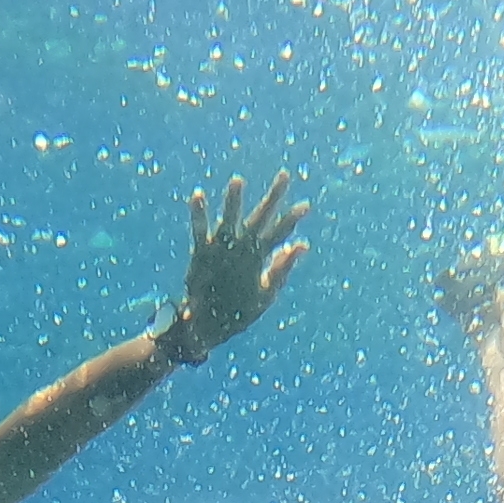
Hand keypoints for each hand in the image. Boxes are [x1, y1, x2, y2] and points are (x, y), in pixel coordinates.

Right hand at [171, 173, 306, 356]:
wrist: (210, 326)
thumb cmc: (240, 311)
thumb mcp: (265, 294)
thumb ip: (281, 270)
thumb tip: (300, 246)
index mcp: (260, 256)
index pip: (280, 233)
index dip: (292, 220)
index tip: (306, 205)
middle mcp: (243, 246)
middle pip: (261, 217)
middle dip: (273, 197)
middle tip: (285, 175)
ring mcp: (222, 247)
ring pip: (229, 219)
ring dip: (233, 201)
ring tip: (238, 181)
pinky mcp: (202, 252)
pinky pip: (200, 230)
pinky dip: (199, 214)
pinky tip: (198, 196)